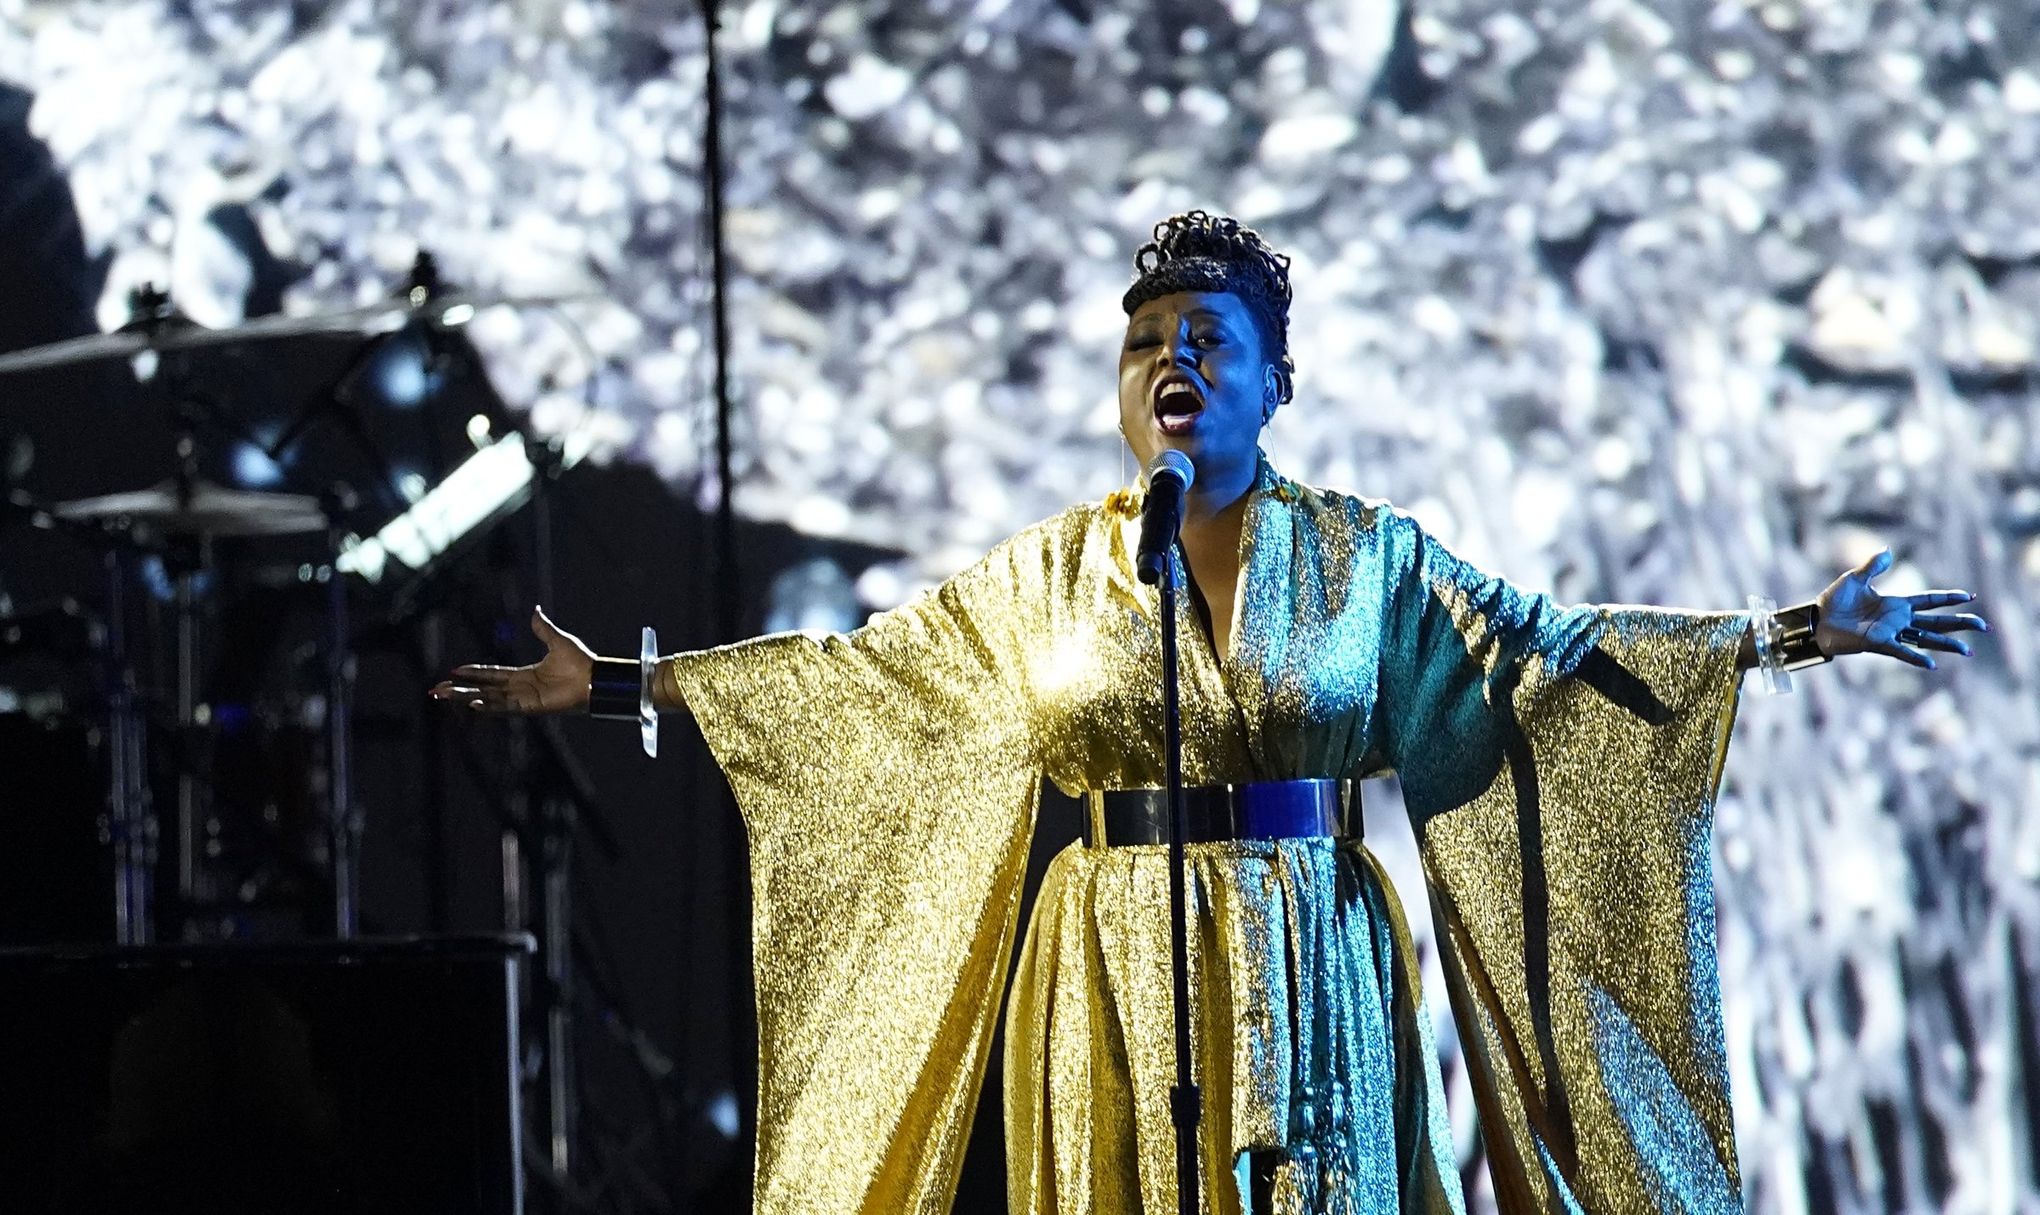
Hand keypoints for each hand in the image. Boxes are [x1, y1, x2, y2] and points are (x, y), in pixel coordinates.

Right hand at [429, 606, 594, 714]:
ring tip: (444, 695)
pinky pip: (505, 707)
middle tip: (436, 690)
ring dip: (466, 697)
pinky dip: (488, 706)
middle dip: (459, 689)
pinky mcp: (531, 706)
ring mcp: (523, 698)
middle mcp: (520, 688)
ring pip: (488, 698)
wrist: (595, 678)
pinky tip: (472, 703)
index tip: (454, 671)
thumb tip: (536, 611)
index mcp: (524, 674)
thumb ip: (543, 628)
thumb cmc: (581, 662)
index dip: (473, 672)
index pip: (492, 674)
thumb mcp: (557, 640)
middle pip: (482, 688)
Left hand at [1815, 549, 1988, 670]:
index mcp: (1895, 604)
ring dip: (1946, 644)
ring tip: (1967, 650)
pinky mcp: (1878, 643)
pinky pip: (1901, 651)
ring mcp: (1890, 633)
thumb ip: (1873, 566)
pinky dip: (1915, 657)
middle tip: (1983, 626)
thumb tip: (1888, 550)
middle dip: (1959, 623)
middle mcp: (1898, 620)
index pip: (1929, 601)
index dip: (1948, 599)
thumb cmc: (1834, 601)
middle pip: (1936, 622)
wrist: (1817, 619)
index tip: (1969, 597)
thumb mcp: (1855, 578)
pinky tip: (1932, 664)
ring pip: (1925, 639)